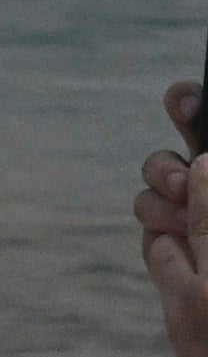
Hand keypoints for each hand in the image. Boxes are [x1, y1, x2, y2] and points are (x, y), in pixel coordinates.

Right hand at [136, 89, 207, 356]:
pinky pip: (153, 222)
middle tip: (179, 183)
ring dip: (161, 199)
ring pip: (165, 185)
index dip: (202, 114)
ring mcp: (202, 224)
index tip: (184, 101)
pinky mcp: (178, 247)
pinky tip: (172, 256)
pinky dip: (157, 234)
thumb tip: (206, 161)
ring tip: (175, 227)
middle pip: (190, 151)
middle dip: (173, 161)